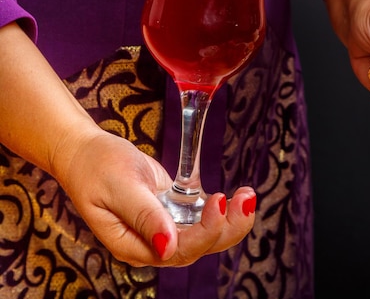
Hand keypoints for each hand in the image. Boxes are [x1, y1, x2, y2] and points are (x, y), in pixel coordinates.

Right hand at [54, 130, 255, 266]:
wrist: (86, 153)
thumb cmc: (96, 167)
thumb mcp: (119, 187)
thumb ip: (144, 216)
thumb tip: (169, 245)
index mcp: (133, 246)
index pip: (177, 251)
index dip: (203, 231)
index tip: (218, 202)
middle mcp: (153, 244)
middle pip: (199, 248)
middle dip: (227, 227)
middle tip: (247, 198)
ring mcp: (166, 228)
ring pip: (206, 235)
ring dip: (232, 220)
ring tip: (249, 196)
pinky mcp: (174, 212)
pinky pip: (204, 218)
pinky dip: (224, 208)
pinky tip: (240, 195)